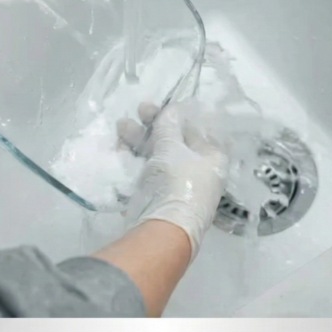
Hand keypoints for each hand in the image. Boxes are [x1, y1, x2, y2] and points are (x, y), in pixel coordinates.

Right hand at [117, 101, 227, 262]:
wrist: (162, 228)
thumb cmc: (176, 182)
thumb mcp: (172, 148)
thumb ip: (169, 125)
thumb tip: (173, 109)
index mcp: (212, 158)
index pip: (204, 129)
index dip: (186, 114)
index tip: (168, 103)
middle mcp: (199, 171)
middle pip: (177, 141)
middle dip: (156, 125)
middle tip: (140, 110)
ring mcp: (177, 185)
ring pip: (158, 156)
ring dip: (140, 140)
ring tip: (121, 126)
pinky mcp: (158, 196)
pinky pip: (147, 172)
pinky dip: (135, 160)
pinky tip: (119, 149)